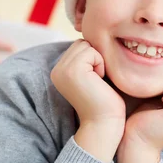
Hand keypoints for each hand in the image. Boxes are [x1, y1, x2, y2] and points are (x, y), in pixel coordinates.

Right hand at [51, 40, 125, 161]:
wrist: (104, 123)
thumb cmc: (105, 101)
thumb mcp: (92, 76)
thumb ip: (87, 60)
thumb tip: (93, 39)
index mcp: (59, 71)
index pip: (79, 46)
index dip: (93, 59)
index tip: (96, 80)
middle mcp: (56, 70)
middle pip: (82, 43)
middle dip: (95, 57)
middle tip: (97, 80)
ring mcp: (62, 70)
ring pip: (87, 45)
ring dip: (98, 60)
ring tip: (98, 81)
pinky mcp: (72, 70)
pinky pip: (92, 51)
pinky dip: (101, 64)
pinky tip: (99, 81)